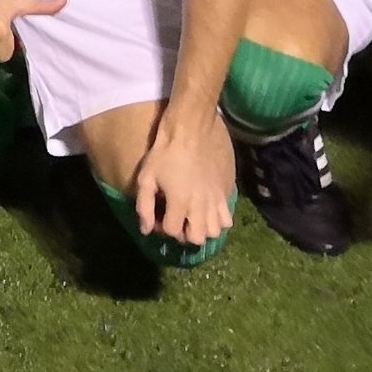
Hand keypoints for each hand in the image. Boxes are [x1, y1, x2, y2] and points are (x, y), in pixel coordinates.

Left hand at [131, 115, 236, 246]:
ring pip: (214, 232)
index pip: (172, 232)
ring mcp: (215, 200)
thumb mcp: (146, 178)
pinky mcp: (225, 193)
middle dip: (184, 233)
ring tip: (193, 217)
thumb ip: (144, 206)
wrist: (190, 132)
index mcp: (179, 202)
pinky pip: (227, 219)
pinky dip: (218, 220)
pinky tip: (207, 210)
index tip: (158, 216)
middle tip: (178, 219)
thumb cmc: (164, 154)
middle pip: (197, 239)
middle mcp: (200, 206)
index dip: (162, 227)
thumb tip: (146, 230)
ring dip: (202, 228)